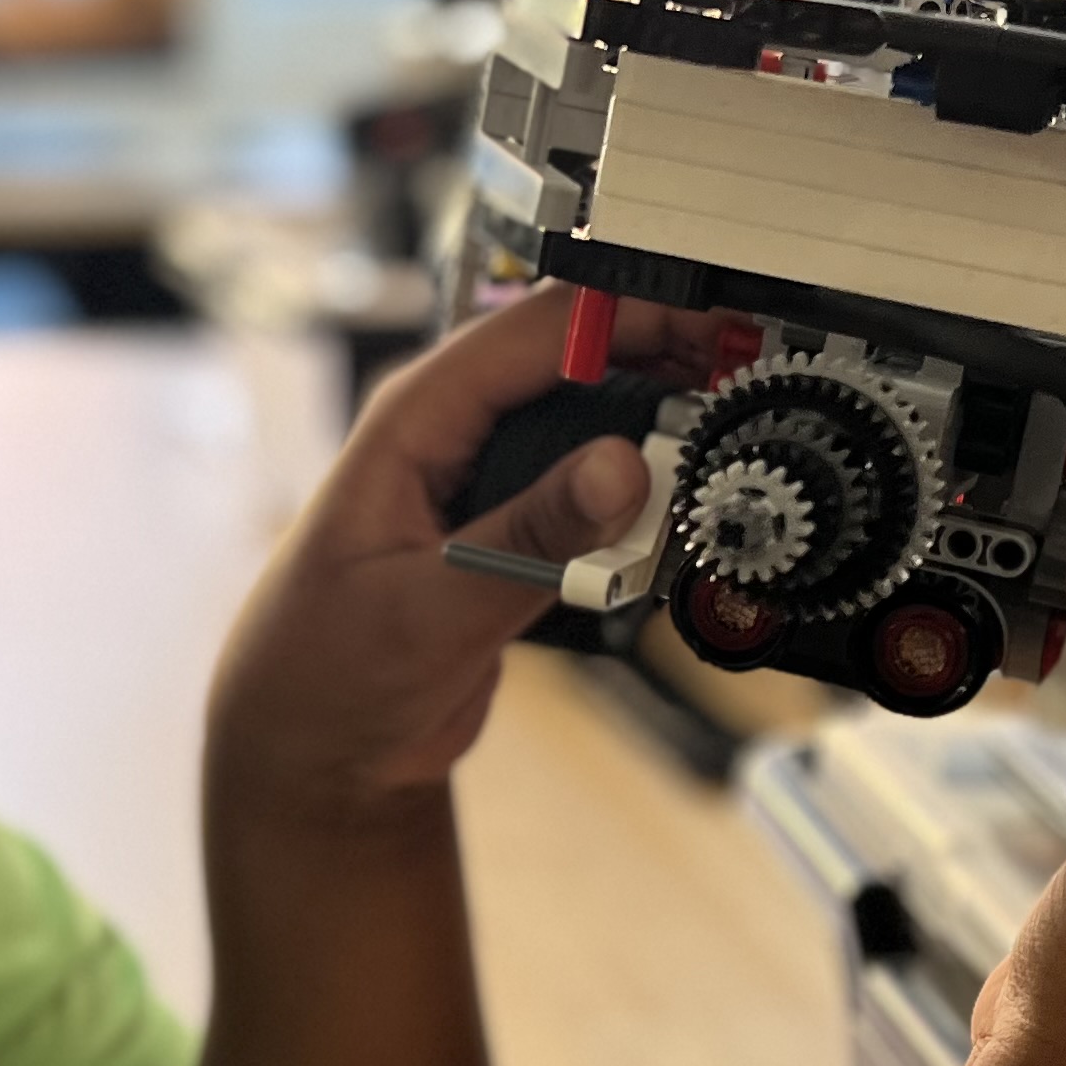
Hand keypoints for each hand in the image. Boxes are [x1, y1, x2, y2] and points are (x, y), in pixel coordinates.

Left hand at [207, 288, 718, 816]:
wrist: (313, 750)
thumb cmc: (326, 672)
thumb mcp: (433, 608)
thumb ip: (530, 539)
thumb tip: (623, 470)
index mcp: (415, 416)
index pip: (540, 327)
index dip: (636, 315)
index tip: (719, 330)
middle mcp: (452, 429)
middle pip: (578, 359)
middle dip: (665, 362)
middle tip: (752, 381)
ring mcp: (486, 477)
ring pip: (593, 423)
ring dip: (660, 430)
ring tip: (734, 440)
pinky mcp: (512, 527)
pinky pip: (591, 489)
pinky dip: (641, 497)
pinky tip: (686, 508)